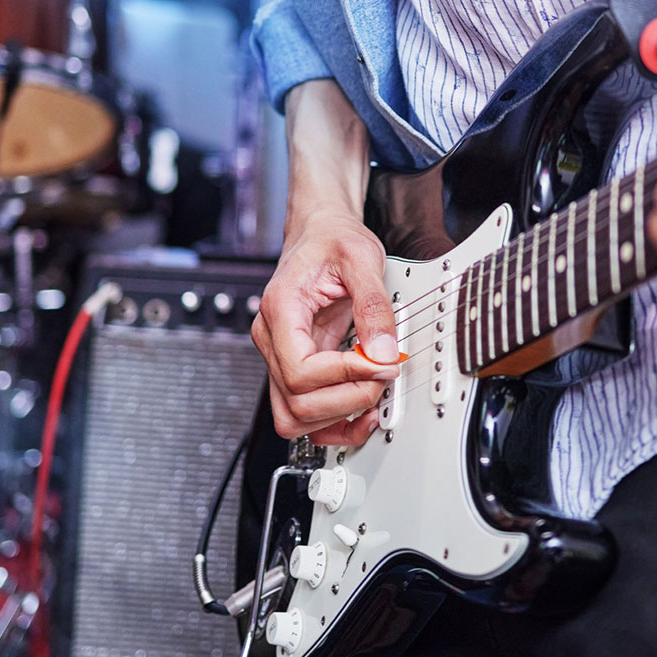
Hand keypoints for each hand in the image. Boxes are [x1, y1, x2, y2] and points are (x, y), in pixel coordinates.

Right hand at [252, 207, 400, 445]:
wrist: (320, 233)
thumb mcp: (361, 258)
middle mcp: (273, 340)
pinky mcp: (296, 368)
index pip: (301, 371)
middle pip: (296, 402)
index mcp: (281, 311)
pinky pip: (303, 413)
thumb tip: (384, 351)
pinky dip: (332, 423)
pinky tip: (360, 412)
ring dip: (338, 417)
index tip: (382, 363)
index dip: (346, 376)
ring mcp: (280, 358)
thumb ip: (373, 306)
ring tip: (373, 394)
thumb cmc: (332, 241)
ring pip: (293, 417)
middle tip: (382, 376)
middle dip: (348, 398)